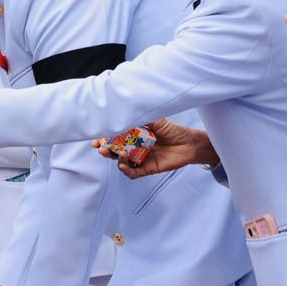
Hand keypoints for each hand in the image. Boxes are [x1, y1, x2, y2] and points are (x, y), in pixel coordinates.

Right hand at [96, 119, 217, 178]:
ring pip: (122, 162)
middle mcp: (136, 148)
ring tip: (116, 154)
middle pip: (116, 151)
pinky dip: (126, 171)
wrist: (190, 143)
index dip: (105, 138)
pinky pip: (133, 173)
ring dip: (116, 159)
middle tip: (101, 148)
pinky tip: (123, 166)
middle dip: (106, 149)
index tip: (97, 138)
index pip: (116, 137)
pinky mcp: (148, 169)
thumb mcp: (155, 120)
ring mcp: (141, 159)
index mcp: (135, 135)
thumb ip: (141, 118)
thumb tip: (125, 112)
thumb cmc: (173, 130)